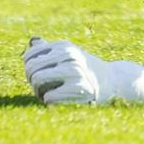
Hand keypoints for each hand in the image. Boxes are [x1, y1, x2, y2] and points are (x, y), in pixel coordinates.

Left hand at [24, 38, 143, 105]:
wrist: (114, 83)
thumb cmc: (85, 70)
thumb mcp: (69, 55)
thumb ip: (49, 49)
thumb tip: (32, 41)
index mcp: (63, 46)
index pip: (29, 56)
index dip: (29, 69)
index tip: (38, 75)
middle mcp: (69, 55)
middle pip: (31, 69)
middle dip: (32, 81)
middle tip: (42, 88)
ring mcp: (75, 71)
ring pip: (37, 81)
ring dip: (39, 92)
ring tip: (49, 94)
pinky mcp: (80, 89)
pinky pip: (48, 97)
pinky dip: (50, 101)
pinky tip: (61, 100)